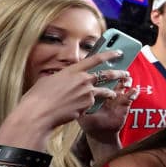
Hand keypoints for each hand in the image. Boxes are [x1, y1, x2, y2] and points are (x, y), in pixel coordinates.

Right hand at [0, 50, 128, 148]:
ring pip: (105, 91)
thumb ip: (62, 78)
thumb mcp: (49, 80)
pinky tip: (84, 108)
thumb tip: (64, 78)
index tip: (119, 53)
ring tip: (115, 93)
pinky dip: (91, 105)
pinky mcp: (87, 106)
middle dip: (119, 73)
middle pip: (107, 74)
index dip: (109, 54)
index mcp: (73, 71)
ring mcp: (87, 93)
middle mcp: (83, 80)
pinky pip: (92, 104)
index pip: (95, 59)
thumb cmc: (39, 97)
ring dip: (112, 92)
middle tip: (126, 73)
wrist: (39, 113)